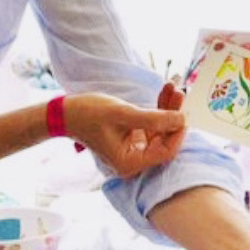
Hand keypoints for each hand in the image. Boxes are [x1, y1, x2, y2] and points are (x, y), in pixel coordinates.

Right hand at [66, 90, 185, 176]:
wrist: (66, 112)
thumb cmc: (88, 114)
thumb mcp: (122, 114)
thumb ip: (153, 118)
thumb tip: (181, 119)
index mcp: (129, 163)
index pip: (165, 152)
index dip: (177, 132)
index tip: (183, 112)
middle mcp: (133, 159)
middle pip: (163, 139)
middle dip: (172, 115)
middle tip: (179, 92)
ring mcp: (133, 148)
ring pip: (159, 129)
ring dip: (166, 108)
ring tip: (173, 87)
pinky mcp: (131, 137)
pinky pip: (150, 124)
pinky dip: (157, 109)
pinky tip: (165, 91)